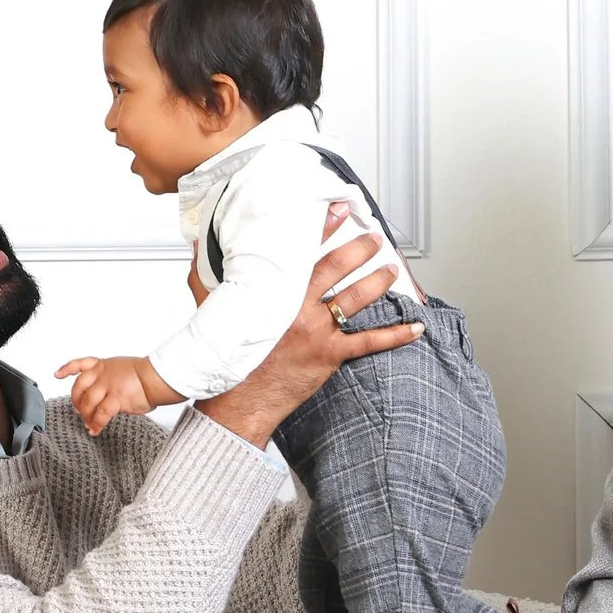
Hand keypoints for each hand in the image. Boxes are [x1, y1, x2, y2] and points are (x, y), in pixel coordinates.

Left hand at [55, 354, 173, 434]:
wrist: (158, 377)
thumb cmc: (146, 375)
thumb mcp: (122, 369)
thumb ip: (109, 380)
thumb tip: (104, 397)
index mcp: (104, 365)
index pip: (81, 364)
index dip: (67, 369)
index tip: (57, 374)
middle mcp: (103, 374)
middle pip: (79, 388)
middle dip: (76, 401)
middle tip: (78, 411)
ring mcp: (108, 386)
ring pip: (88, 402)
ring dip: (86, 416)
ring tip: (89, 424)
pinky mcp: (116, 398)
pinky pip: (101, 414)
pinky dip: (96, 423)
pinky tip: (95, 429)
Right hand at [198, 218, 422, 446]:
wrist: (238, 402)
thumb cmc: (226, 357)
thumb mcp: (211, 308)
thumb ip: (206, 274)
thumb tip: (197, 246)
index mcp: (274, 294)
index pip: (303, 251)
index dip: (324, 228)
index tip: (339, 211)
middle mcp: (299, 309)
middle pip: (338, 269)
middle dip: (360, 249)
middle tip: (374, 238)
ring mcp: (318, 332)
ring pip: (357, 299)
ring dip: (378, 281)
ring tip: (392, 269)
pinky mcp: (330, 356)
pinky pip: (369, 343)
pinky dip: (396, 335)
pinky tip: (415, 327)